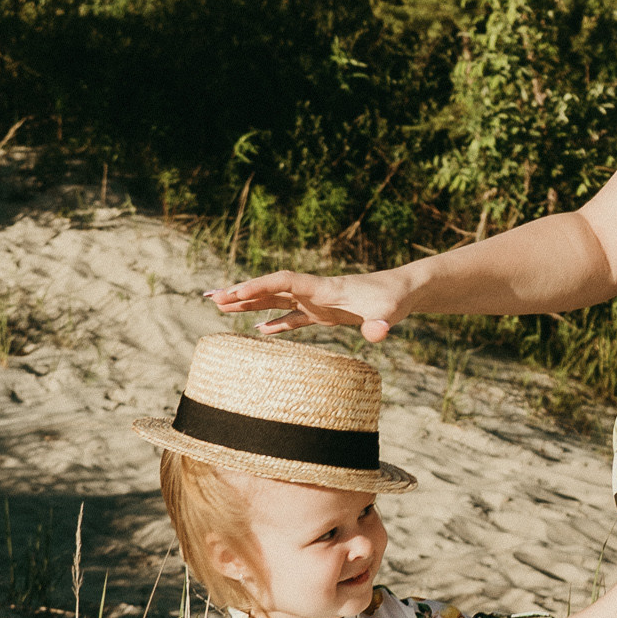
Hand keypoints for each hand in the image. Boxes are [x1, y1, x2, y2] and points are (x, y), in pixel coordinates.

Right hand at [209, 265, 409, 341]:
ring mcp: (318, 303)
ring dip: (250, 304)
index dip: (258, 286)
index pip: (283, 283)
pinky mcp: (325, 314)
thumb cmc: (396, 300)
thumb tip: (377, 335)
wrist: (406, 291)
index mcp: (323, 288)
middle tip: (210, 298)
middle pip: (271, 289)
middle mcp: (315, 292)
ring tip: (221, 307)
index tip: (234, 292)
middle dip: (241, 293)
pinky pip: (294, 317)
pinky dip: (275, 323)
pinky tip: (259, 331)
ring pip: (276, 301)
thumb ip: (380, 324)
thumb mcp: (390, 313)